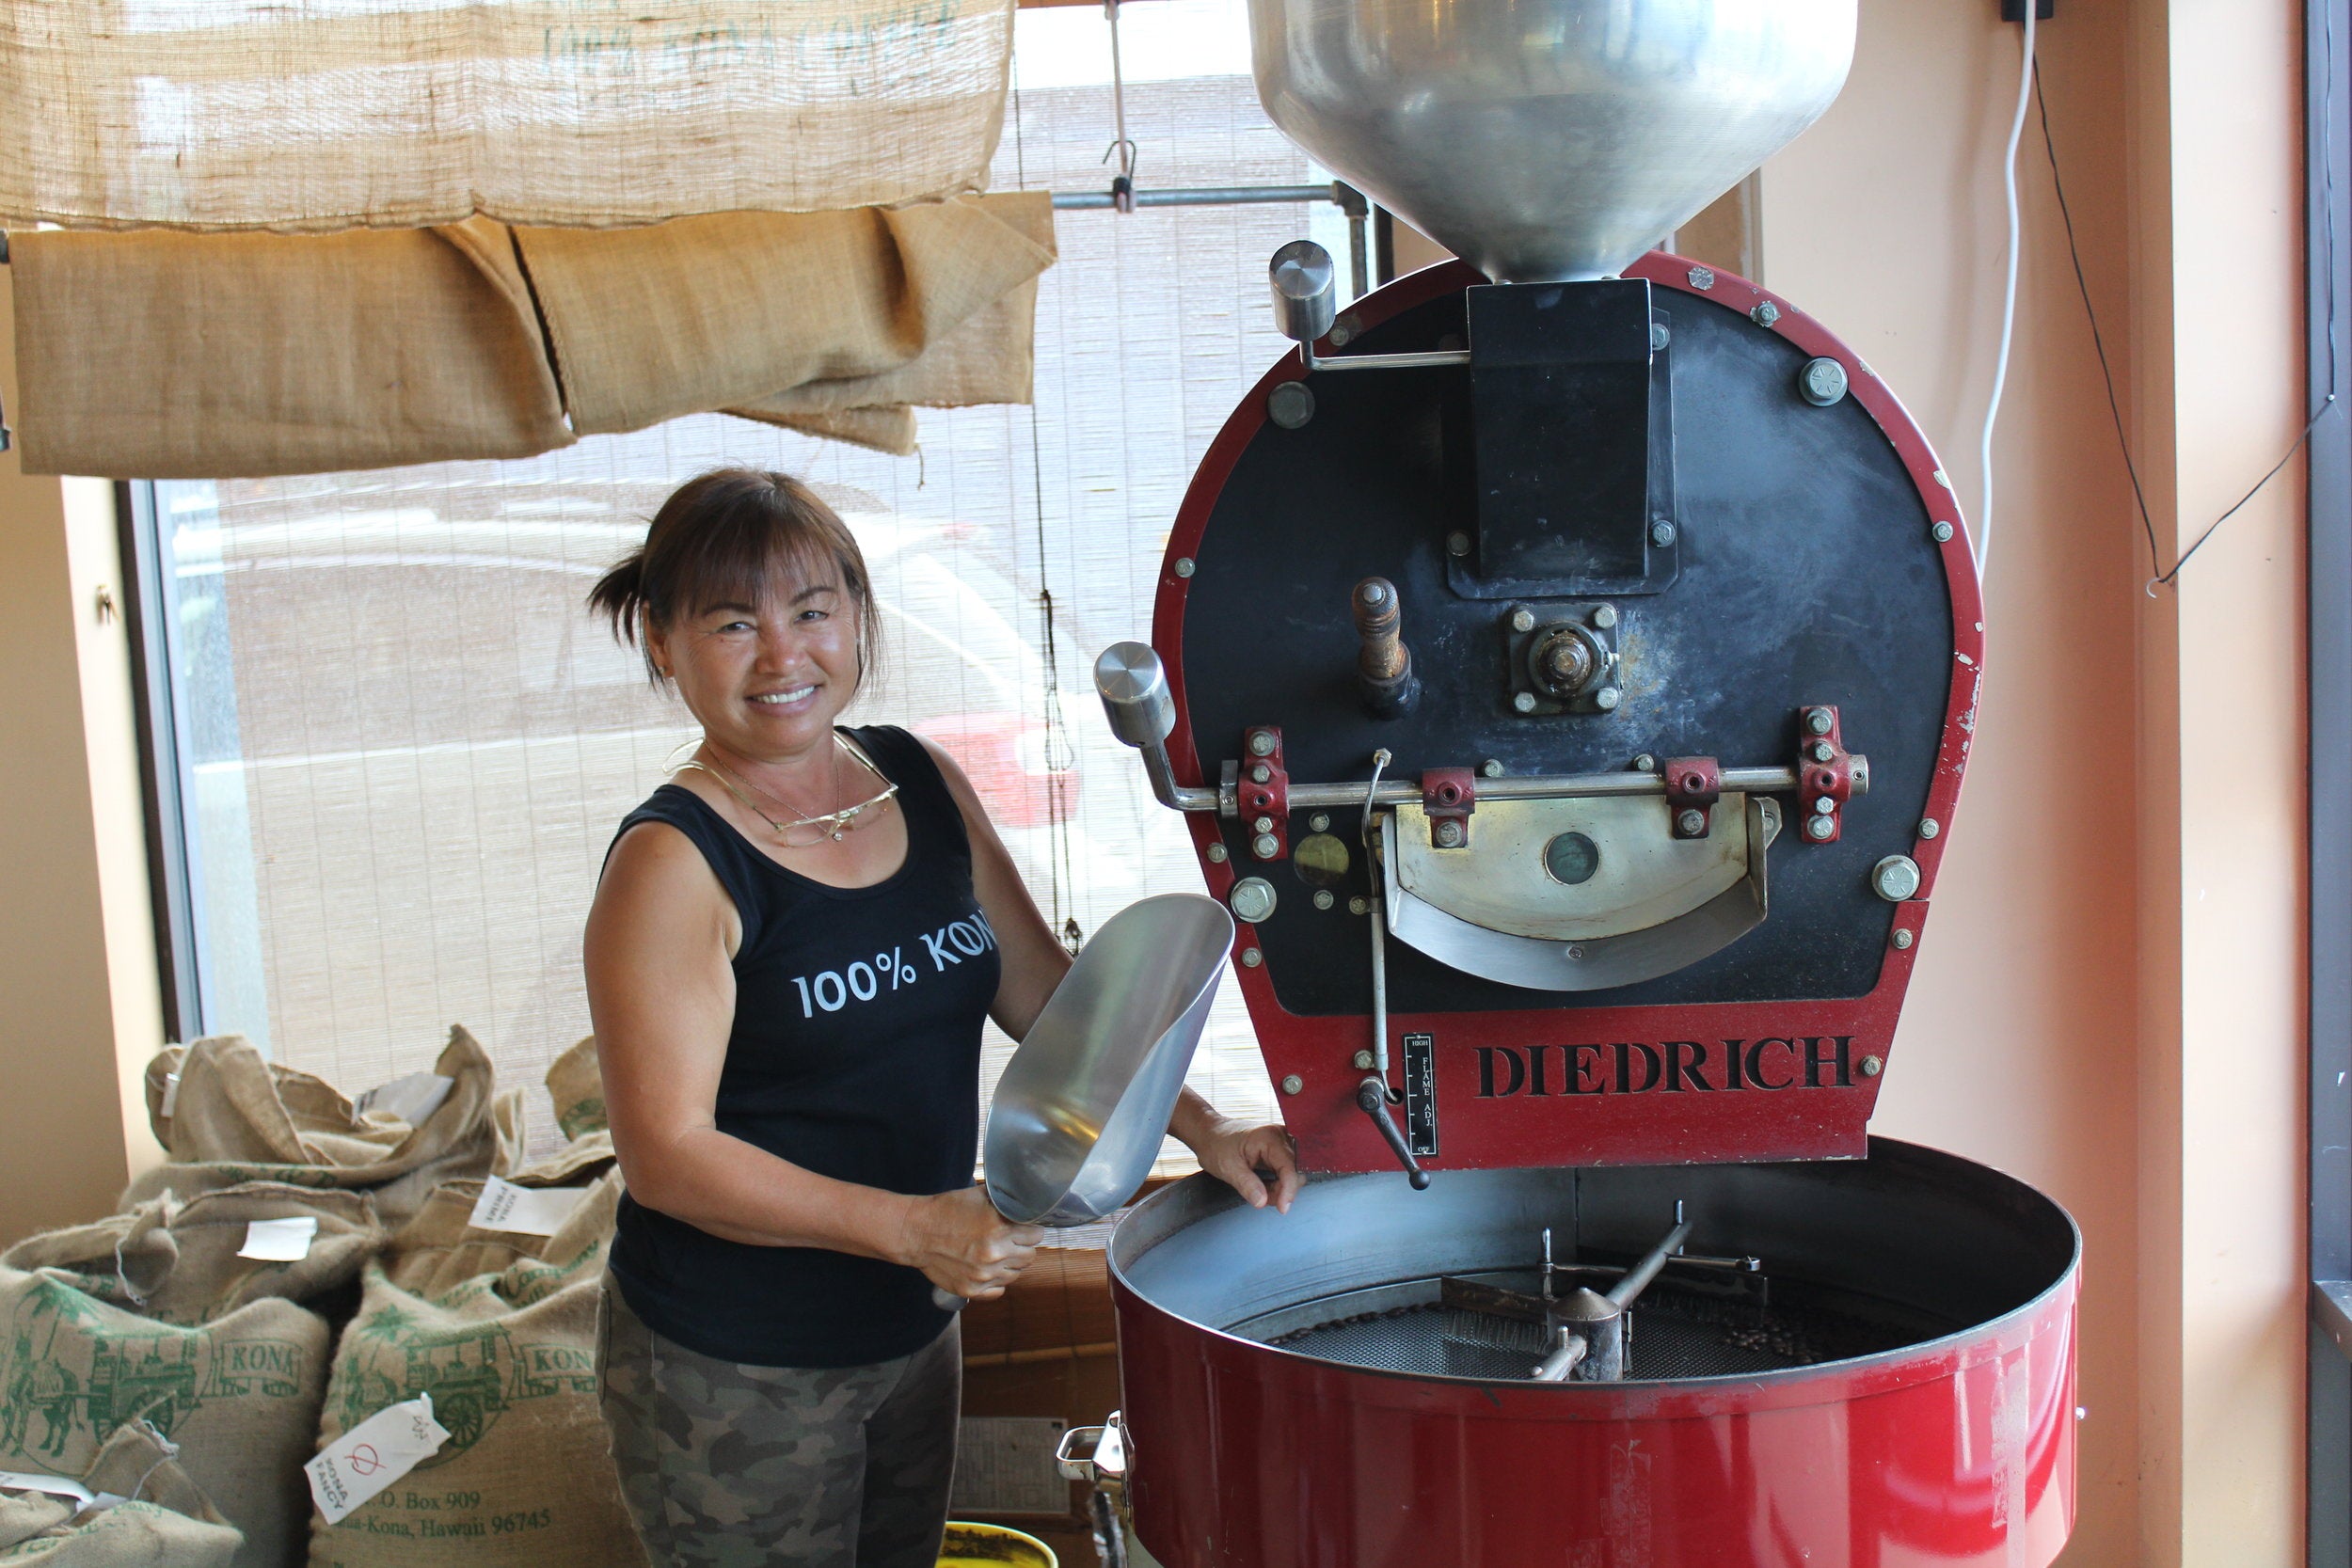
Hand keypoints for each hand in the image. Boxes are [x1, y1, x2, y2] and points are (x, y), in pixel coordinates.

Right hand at [897, 1186, 1043, 1301]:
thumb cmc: (946, 1210)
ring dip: (1010, 1264)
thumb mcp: (978, 1196)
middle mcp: (994, 1254)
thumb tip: (1029, 1200)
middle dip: (1023, 1246)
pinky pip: (999, 1290)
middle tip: (1010, 1240)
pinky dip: (996, 1280)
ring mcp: (983, 1275)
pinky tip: (987, 1268)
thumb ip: (1006, 1200)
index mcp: (999, 1227)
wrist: (916, 1232)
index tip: (1024, 1227)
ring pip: (1016, 1274)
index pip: (1037, 1234)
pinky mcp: (972, 1290)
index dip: (1030, 1229)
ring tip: (996, 1253)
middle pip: (1030, 1256)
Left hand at [1186, 1118, 1301, 1213]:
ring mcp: (1281, 1141)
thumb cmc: (1216, 1145)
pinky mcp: (1279, 1148)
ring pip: (1293, 1171)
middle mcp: (1280, 1136)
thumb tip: (1263, 1202)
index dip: (1288, 1190)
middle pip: (1296, 1170)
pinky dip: (1278, 1183)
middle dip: (1283, 1190)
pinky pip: (1287, 1169)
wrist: (1210, 1133)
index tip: (1283, 1208)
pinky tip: (1263, 1187)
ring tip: (1259, 1192)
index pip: (1289, 1167)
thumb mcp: (1228, 1168)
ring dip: (1280, 1187)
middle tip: (1262, 1199)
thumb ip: (1247, 1185)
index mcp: (1269, 1137)